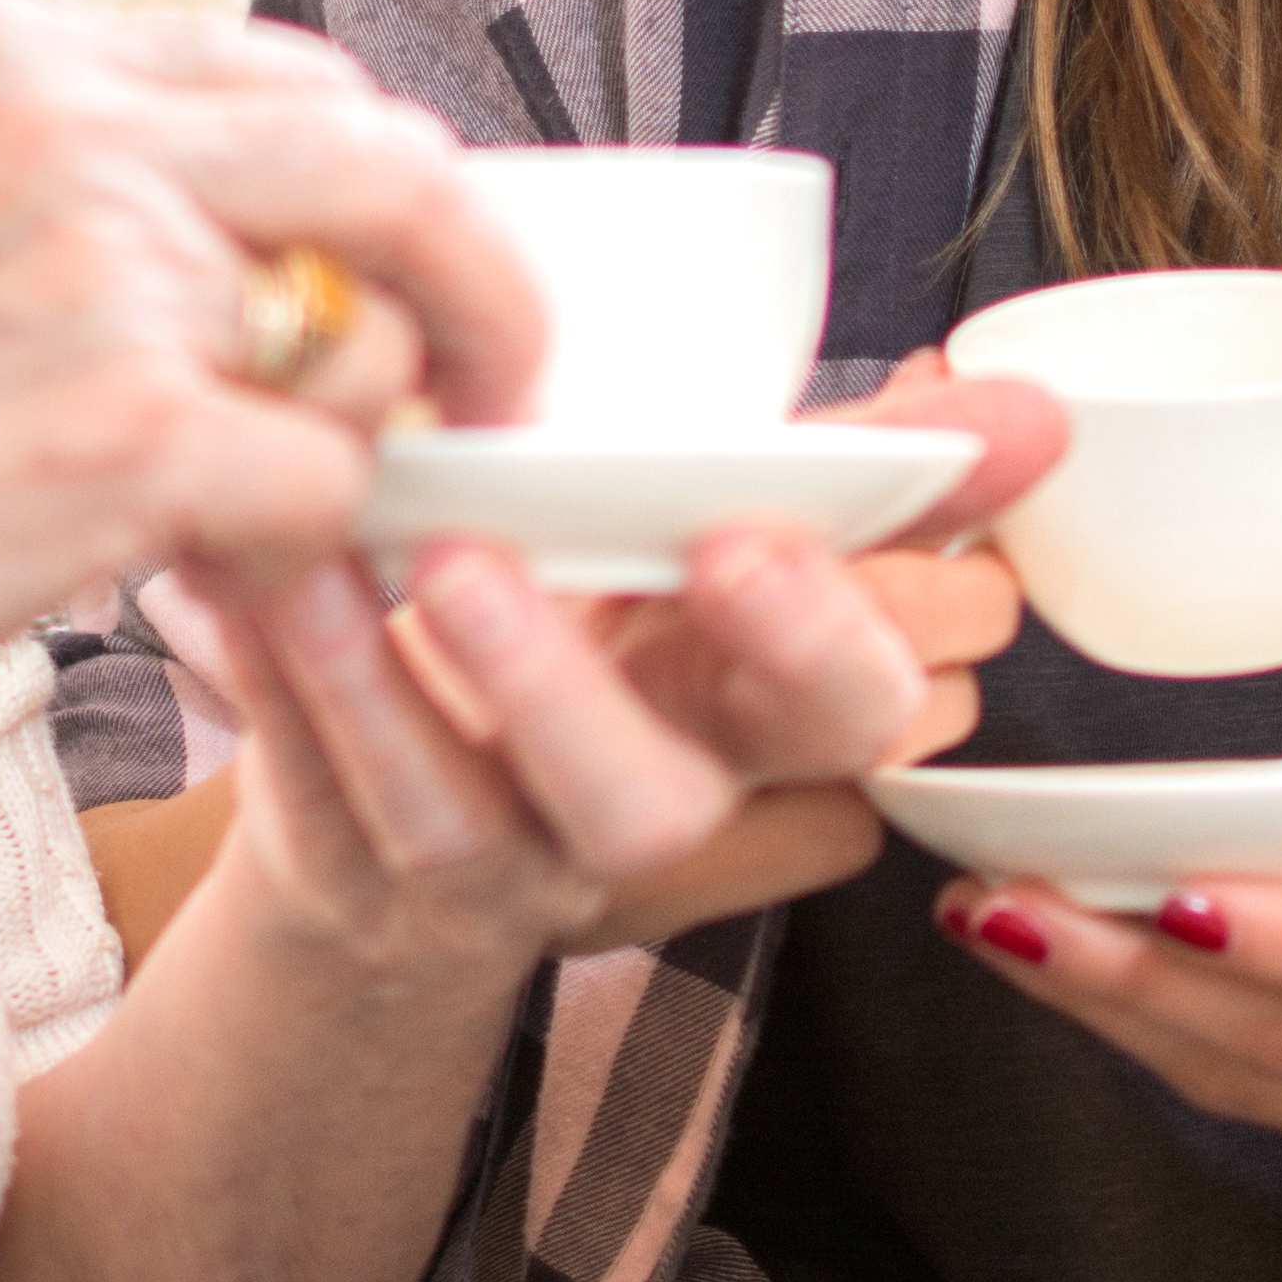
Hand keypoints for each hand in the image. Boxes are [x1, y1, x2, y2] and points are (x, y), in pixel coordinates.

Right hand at [0, 0, 540, 767]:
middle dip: (479, 289)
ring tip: (247, 523)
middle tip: (492, 392)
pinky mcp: (128, 432)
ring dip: (349, 452)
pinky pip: (330, 484)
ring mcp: (103, 272)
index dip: (389, 193)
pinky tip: (206, 582)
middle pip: (396, 166)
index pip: (297, 79)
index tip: (411, 286)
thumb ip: (91, 193)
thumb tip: (304, 251)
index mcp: (10, 52)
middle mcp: (64, 125)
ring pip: (370, 345)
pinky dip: (301, 553)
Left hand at [180, 361, 1060, 980]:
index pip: (845, 715)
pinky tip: (246, 570)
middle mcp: (637, 811)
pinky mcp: (363, 871)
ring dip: (398, 681)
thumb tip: (1036, 409)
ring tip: (373, 547)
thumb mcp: (725, 552)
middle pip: (658, 804)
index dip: (820, 643)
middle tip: (517, 556)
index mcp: (750, 724)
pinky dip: (284, 676)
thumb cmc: (594, 645)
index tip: (748, 536)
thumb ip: (864, 478)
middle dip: (576, 690)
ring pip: (466, 819)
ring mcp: (494, 861)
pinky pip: (318, 786)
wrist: (408, 844)